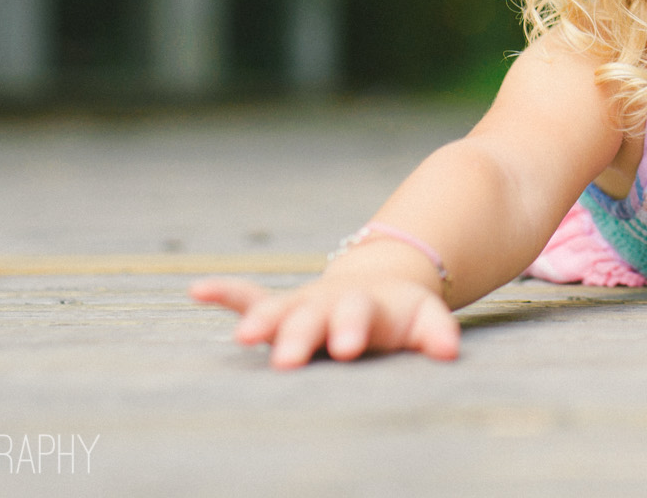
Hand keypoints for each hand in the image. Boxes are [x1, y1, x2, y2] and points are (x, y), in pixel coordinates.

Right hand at [190, 268, 460, 370]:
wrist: (382, 285)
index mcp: (366, 306)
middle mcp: (329, 303)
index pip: (358, 316)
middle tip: (288, 360)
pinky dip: (225, 293)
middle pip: (313, 317)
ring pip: (277, 310)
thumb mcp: (424, 320)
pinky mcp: (280, 308)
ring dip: (258, 320)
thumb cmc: (402, 315)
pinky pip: (248, 297)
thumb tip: (450, 351)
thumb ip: (436, 333)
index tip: (347, 347)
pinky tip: (197, 291)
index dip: (352, 329)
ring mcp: (302, 304)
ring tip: (241, 336)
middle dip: (300, 336)